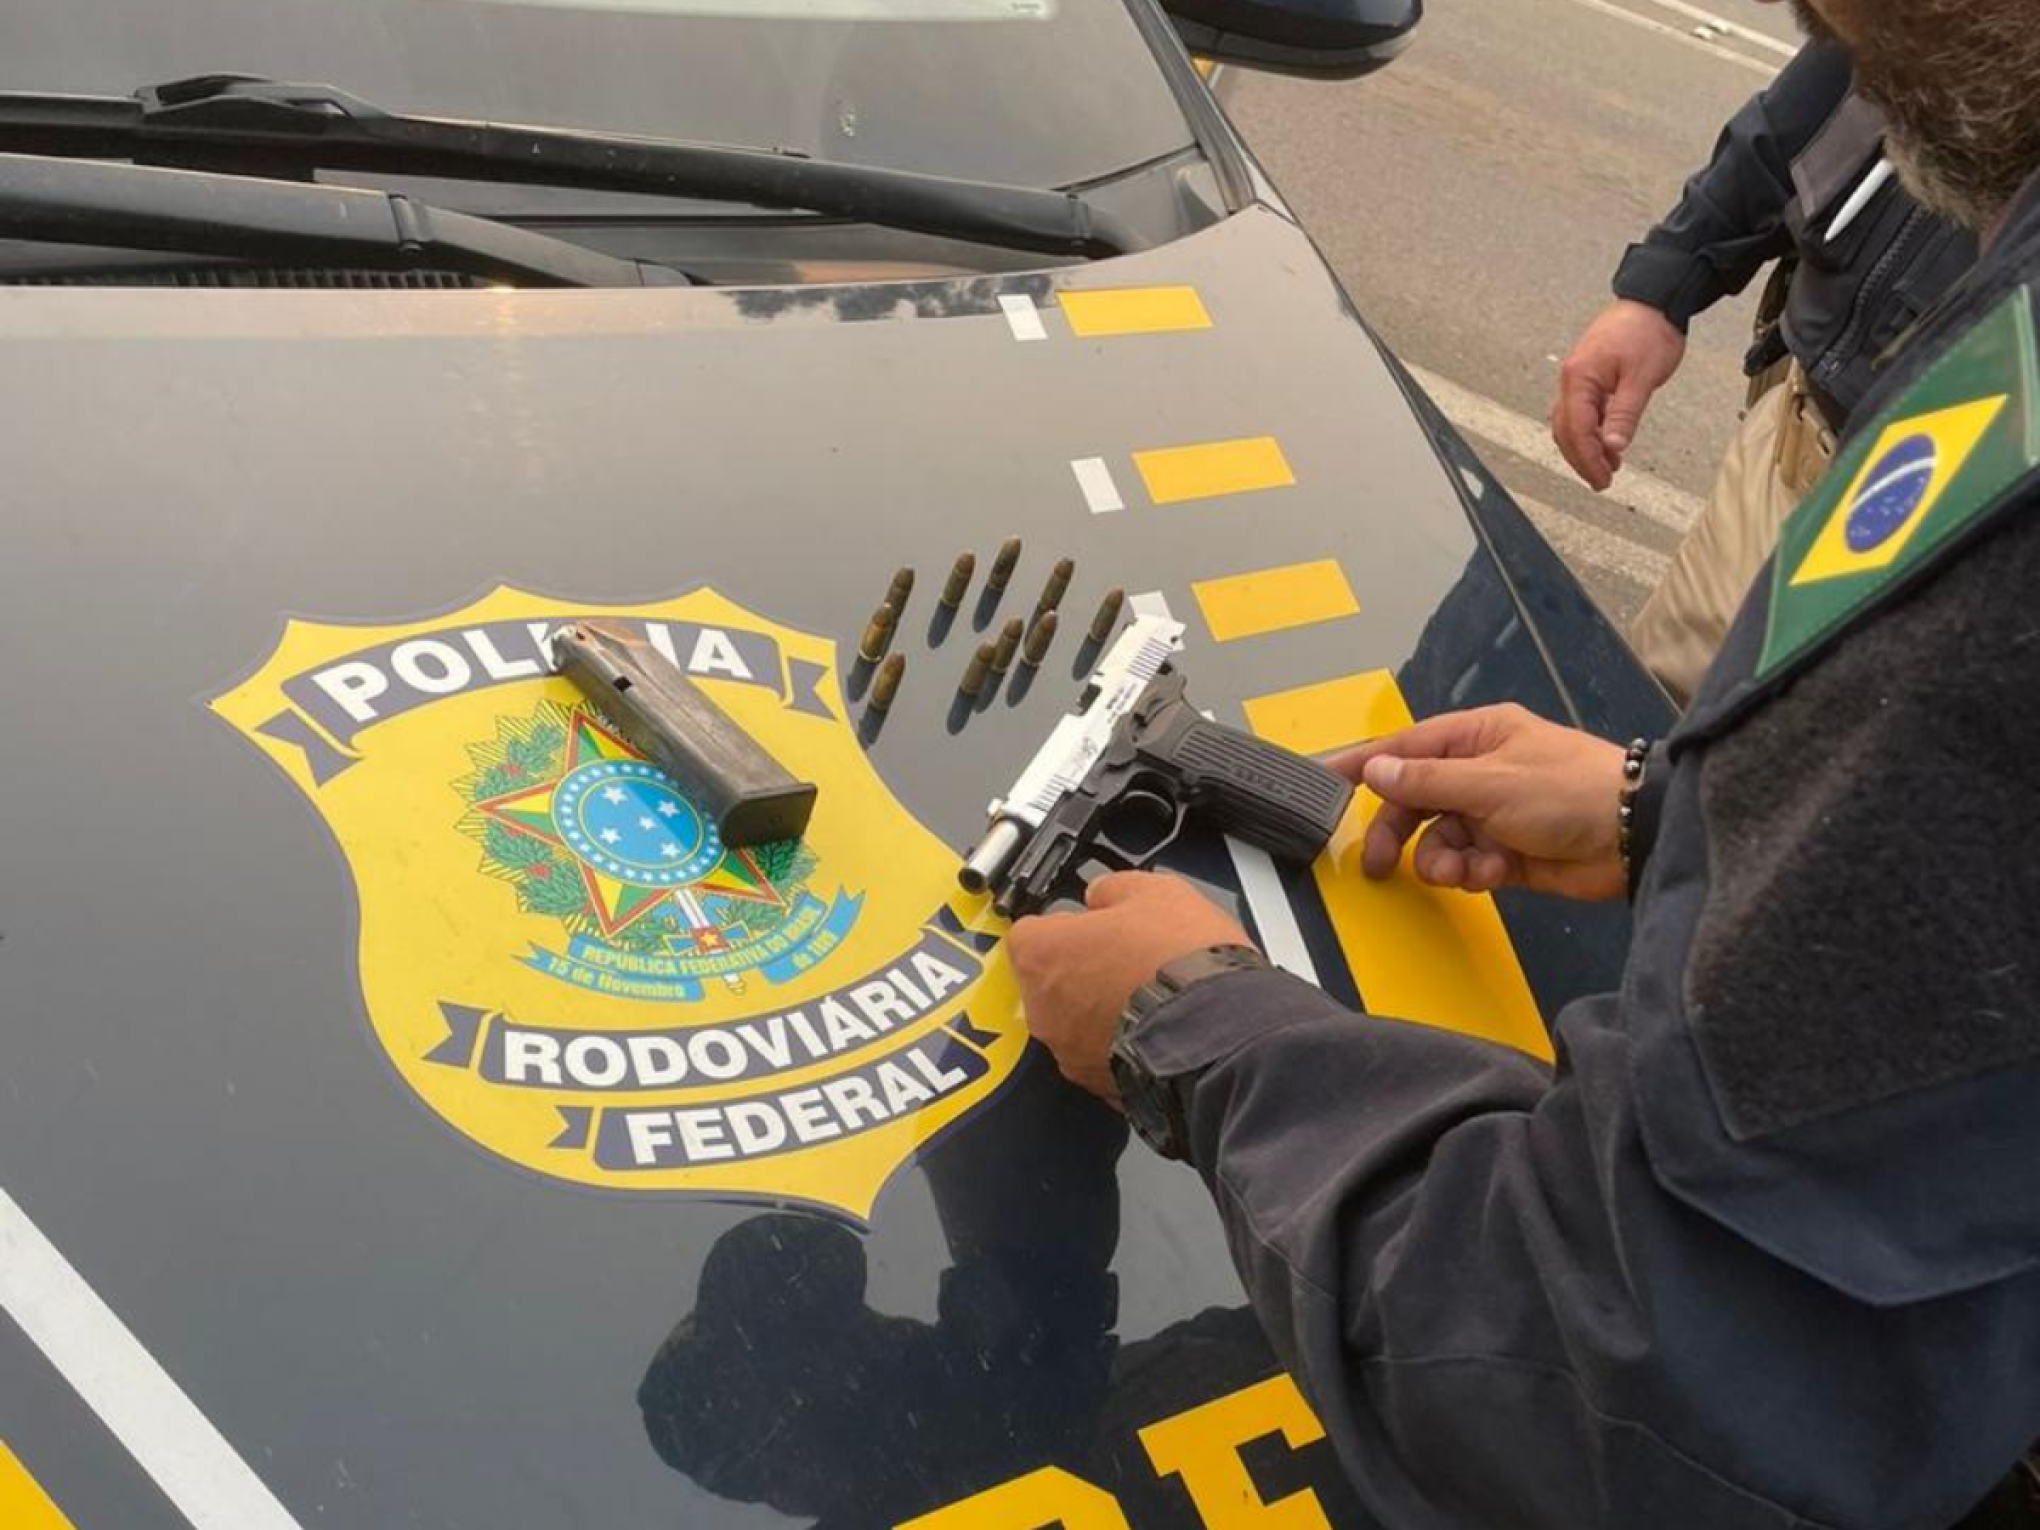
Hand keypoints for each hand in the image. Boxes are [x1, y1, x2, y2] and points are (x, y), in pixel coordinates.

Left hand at [1006, 871, 1251, 1101]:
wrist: (1223, 1032)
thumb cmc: (1184, 962)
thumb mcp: (1156, 892)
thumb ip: (1113, 889)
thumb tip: (1102, 894)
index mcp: (1044, 954)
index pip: (1029, 932)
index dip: (1063, 925)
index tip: (1089, 923)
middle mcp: (1044, 1010)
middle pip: (1047, 981)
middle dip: (1079, 968)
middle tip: (1123, 955)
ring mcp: (1069, 1053)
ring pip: (1073, 1022)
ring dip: (1099, 1008)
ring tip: (1147, 992)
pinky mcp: (1100, 1086)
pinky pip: (1100, 1056)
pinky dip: (1120, 1042)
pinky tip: (1156, 1026)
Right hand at [1329, 704, 1629, 901]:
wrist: (1634, 837)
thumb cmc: (1566, 791)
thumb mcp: (1489, 782)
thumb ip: (1426, 781)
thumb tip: (1375, 770)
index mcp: (1476, 737)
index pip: (1406, 747)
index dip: (1365, 764)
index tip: (1325, 780)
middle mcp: (1480, 771)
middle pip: (1416, 801)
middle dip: (1399, 832)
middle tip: (1377, 865)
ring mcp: (1494, 813)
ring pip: (1439, 839)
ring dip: (1444, 860)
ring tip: (1466, 870)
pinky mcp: (1509, 852)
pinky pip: (1468, 863)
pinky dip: (1474, 873)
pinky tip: (1494, 874)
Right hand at [1550, 299, 1686, 491]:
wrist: (1655, 298)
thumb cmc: (1649, 330)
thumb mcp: (1642, 377)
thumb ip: (1625, 414)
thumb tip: (1613, 446)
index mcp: (1579, 378)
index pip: (1577, 430)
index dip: (1589, 459)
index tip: (1604, 478)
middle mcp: (1571, 378)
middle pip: (1565, 430)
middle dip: (1581, 459)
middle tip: (1602, 480)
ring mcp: (1577, 376)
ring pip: (1570, 422)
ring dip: (1584, 447)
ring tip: (1606, 465)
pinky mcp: (1588, 374)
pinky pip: (1580, 410)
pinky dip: (1590, 430)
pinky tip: (1607, 440)